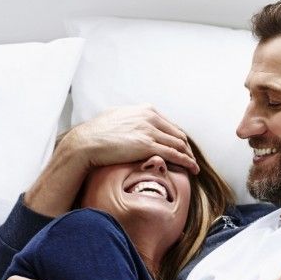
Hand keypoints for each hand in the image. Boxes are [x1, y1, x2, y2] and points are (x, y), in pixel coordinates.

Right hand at [66, 104, 198, 174]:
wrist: (86, 142)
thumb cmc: (97, 133)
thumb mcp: (117, 117)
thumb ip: (130, 118)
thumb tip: (132, 121)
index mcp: (146, 110)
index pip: (170, 125)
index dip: (179, 138)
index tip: (182, 148)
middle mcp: (151, 117)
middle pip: (178, 134)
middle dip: (187, 148)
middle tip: (191, 159)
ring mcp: (150, 131)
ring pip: (179, 144)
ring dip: (189, 156)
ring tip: (194, 167)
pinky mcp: (148, 145)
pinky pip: (174, 154)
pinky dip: (186, 161)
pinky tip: (192, 169)